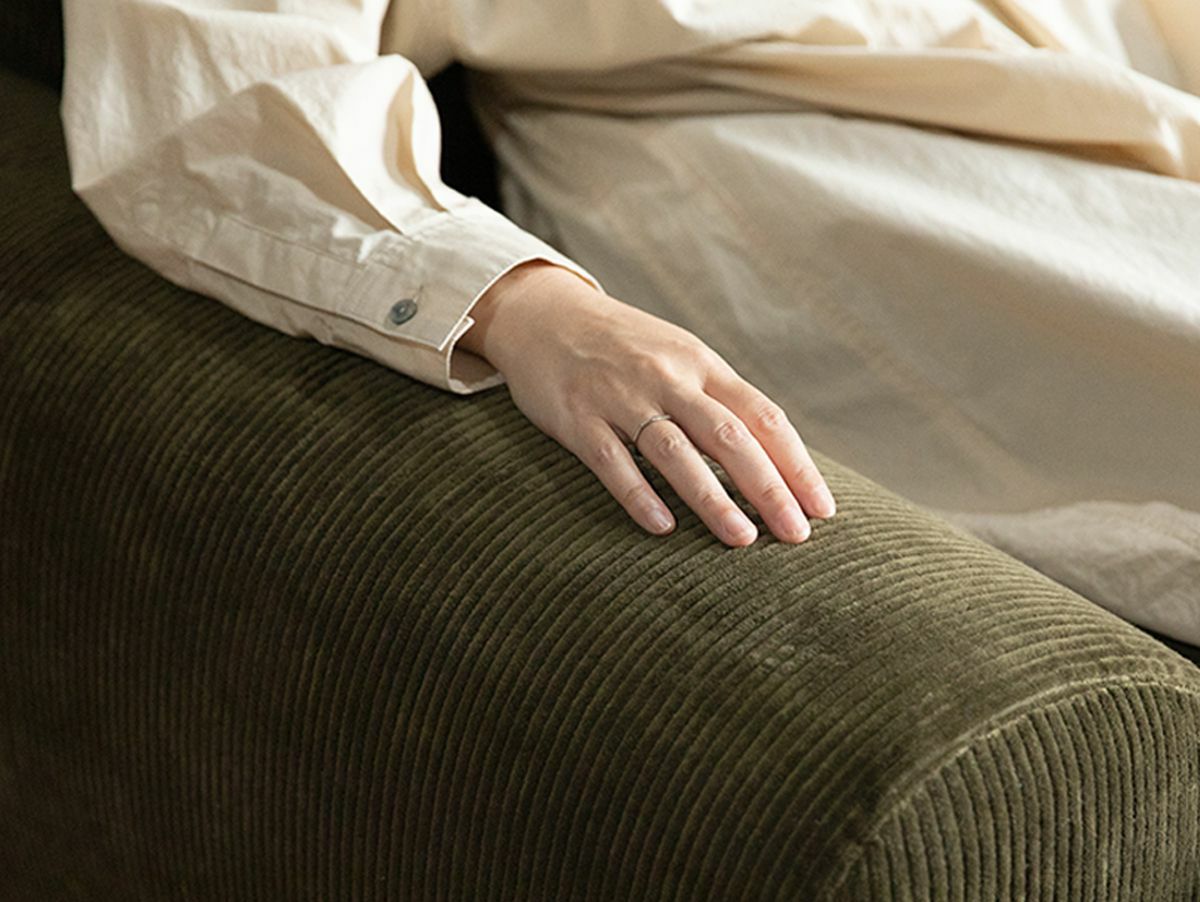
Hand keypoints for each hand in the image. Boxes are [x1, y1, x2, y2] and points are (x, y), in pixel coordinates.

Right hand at [458, 261, 836, 545]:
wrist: (545, 315)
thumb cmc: (625, 348)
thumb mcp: (680, 358)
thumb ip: (720, 401)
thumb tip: (775, 460)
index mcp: (702, 364)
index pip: (763, 416)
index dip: (796, 464)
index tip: (821, 509)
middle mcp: (667, 377)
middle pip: (729, 436)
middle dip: (768, 488)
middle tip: (796, 535)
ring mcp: (620, 396)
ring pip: (675, 451)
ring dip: (712, 498)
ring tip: (742, 539)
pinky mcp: (576, 417)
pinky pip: (611, 460)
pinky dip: (638, 494)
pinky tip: (662, 527)